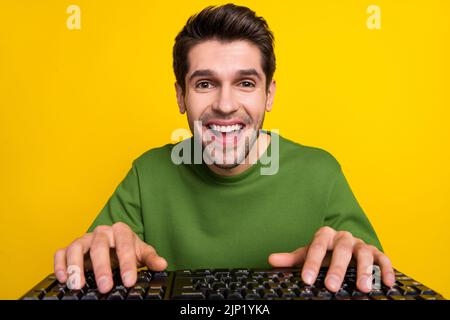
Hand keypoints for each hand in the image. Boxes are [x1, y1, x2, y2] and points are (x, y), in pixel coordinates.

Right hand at [53, 222, 166, 292]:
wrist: (115, 245)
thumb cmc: (128, 249)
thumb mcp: (141, 252)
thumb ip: (151, 258)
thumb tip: (162, 265)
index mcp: (121, 231)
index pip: (124, 246)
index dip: (127, 264)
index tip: (129, 281)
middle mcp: (101, 232)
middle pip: (99, 246)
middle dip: (102, 268)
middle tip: (105, 287)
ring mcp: (85, 239)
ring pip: (76, 247)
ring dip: (76, 266)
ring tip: (78, 285)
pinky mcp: (71, 247)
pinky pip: (62, 251)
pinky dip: (60, 264)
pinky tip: (63, 278)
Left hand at [268, 226, 394, 292]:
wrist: (343, 247)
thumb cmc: (324, 253)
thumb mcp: (308, 254)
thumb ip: (292, 258)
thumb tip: (271, 260)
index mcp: (326, 235)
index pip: (318, 246)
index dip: (312, 263)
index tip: (307, 279)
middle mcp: (344, 237)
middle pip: (342, 250)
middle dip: (338, 269)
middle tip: (332, 286)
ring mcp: (361, 244)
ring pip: (365, 253)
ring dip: (364, 270)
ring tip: (363, 288)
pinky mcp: (376, 252)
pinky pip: (383, 258)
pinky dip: (386, 270)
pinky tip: (386, 283)